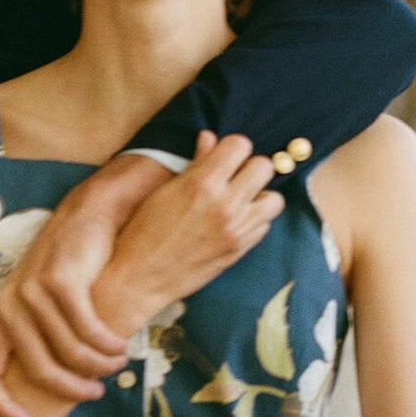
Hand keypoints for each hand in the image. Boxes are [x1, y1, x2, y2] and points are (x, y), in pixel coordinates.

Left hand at [0, 174, 141, 416]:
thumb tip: (52, 394)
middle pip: (39, 371)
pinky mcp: (59, 281)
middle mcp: (7, 307)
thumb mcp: (43, 309)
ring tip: (116, 362)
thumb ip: (42, 344)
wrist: (87, 216)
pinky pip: (87, 329)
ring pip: (69, 352)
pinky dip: (107, 343)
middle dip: (72, 389)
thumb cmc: (68, 271)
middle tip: (95, 393)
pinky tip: (119, 345)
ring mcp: (31, 293)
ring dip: (99, 364)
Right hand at [102, 131, 285, 330]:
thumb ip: (195, 163)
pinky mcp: (239, 250)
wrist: (140, 278)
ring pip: (274, 199)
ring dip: (260, 196)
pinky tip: (235, 222)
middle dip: (250, 167)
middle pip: (265, 167)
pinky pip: (265, 225)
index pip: (241, 145)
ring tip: (240, 201)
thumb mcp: (165, 191)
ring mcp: (236, 230)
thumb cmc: (144, 232)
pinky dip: (254, 221)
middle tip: (234, 177)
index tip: (224, 157)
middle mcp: (225, 205)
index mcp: (202, 184)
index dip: (232, 148)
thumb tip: (210, 138)